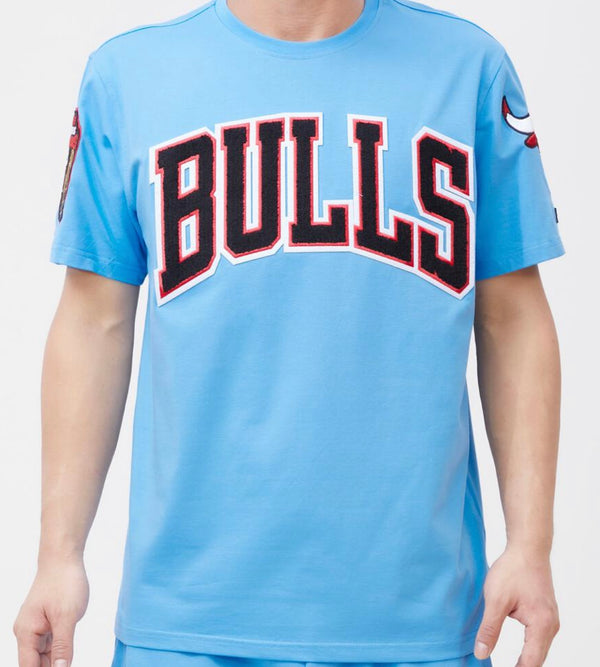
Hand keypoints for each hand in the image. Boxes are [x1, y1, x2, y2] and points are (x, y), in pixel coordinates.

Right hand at [13, 555, 88, 666]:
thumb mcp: (67, 617)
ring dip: (55, 662)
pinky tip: (68, 657)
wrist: (63, 557)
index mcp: (26, 633)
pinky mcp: (47, 620)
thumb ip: (63, 646)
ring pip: (44, 654)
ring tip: (68, 664)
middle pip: (35, 663)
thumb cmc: (63, 582)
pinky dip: (59, 651)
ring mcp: (37, 626)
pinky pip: (51, 642)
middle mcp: (27, 632)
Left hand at [474, 546, 559, 665]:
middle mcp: (551, 626)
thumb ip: (489, 629)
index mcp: (541, 626)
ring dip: (526, 659)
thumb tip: (481, 653)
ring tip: (510, 666)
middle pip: (537, 658)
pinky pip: (539, 638)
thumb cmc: (513, 570)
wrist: (528, 547)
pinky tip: (519, 651)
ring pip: (539, 649)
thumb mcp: (495, 600)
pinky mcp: (546, 613)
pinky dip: (529, 647)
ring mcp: (551, 619)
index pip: (531, 663)